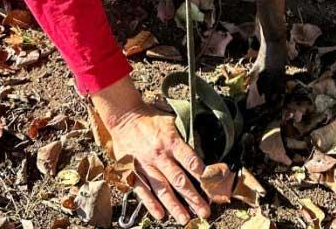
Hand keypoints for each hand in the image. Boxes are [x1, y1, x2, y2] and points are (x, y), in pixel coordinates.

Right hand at [91, 77, 208, 223]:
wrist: (125, 117)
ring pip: (162, 189)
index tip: (210, 183)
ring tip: (185, 219)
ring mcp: (146, 166)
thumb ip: (184, 134)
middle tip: (204, 211)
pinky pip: (143, 191)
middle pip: (178, 180)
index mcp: (171, 141)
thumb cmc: (151, 118)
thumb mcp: (171, 120)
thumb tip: (202, 142)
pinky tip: (160, 215)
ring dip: (175, 206)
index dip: (200, 171)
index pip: (189, 158)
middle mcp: (159, 156)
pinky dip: (151, 204)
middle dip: (193, 197)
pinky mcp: (134, 172)